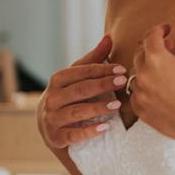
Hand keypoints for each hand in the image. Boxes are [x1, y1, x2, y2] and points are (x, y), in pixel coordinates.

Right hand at [37, 34, 127, 148]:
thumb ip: (94, 59)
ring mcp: (51, 118)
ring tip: (117, 105)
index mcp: (58, 79)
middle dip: (103, 85)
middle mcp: (52, 98)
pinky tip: (105, 127)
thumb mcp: (79, 76)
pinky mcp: (55, 137)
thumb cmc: (71, 95)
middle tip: (123, 82)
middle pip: (80, 90)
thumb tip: (109, 37)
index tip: (122, 69)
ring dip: (97, 108)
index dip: (102, 70)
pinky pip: (72, 135)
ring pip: (76, 112)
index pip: (82, 72)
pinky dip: (88, 131)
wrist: (51, 125)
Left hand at [128, 8, 174, 145]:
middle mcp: (143, 75)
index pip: (150, 36)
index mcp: (157, 59)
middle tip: (170, 48)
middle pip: (140, 52)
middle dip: (154, 47)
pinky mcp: (141, 111)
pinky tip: (162, 89)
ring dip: (149, 67)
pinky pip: (136, 93)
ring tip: (167, 70)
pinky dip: (145, 87)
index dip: (160, 30)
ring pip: (137, 73)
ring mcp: (140, 94)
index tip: (169, 31)